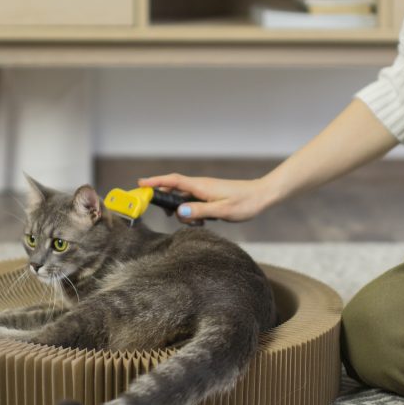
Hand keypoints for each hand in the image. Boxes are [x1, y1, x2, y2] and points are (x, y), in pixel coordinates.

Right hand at [138, 173, 272, 223]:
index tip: (140, 183)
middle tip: (162, 213)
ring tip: (197, 223)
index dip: (155, 181)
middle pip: (174, 190)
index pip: (173, 181)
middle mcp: (200, 186)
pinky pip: (193, 203)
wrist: (263, 196)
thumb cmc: (245, 202)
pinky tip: (202, 221)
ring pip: (184, 199)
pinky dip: (191, 212)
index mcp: (201, 186)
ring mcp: (205, 191)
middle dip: (165, 200)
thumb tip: (178, 212)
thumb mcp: (223, 210)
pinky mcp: (210, 196)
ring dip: (182, 211)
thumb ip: (200, 211)